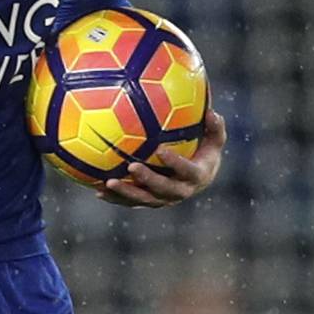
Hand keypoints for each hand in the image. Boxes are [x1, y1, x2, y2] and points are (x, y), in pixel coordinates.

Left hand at [98, 109, 226, 207]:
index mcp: (196, 176)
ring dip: (126, 193)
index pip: (187, 171)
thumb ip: (215, 127)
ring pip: (144, 199)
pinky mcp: (150, 202)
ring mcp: (164, 200)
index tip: (161, 150)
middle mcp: (180, 192)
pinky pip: (132, 202)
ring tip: (108, 182)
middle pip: (163, 189)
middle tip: (132, 166)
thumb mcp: (215, 139)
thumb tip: (212, 112)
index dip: (175, 163)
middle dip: (147, 180)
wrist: (199, 178)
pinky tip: (98, 190)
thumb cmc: (206, 151)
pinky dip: (116, 198)